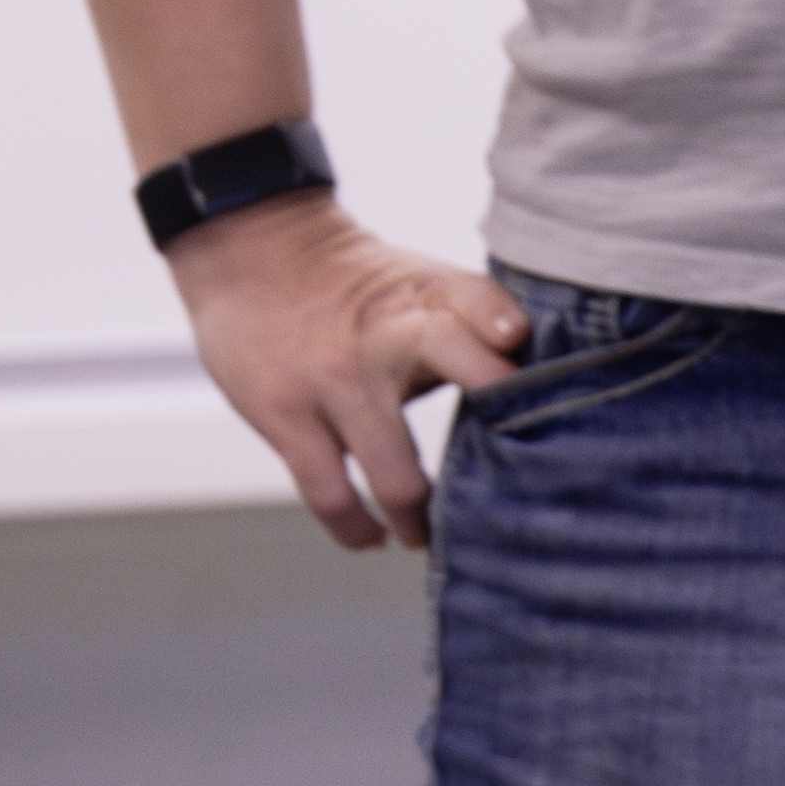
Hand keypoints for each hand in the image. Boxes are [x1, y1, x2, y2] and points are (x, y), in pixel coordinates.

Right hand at [169, 197, 516, 553]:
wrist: (248, 248)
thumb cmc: (350, 282)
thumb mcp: (414, 282)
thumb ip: (472, 325)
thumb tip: (536, 387)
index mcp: (423, 295)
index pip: (474, 298)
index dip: (501, 323)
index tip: (517, 348)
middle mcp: (384, 335)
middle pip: (450, 363)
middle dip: (493, 435)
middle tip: (507, 497)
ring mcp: (333, 381)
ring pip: (396, 477)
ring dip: (420, 523)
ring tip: (425, 536)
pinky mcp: (285, 416)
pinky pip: (332, 496)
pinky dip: (359, 530)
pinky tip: (373, 537)